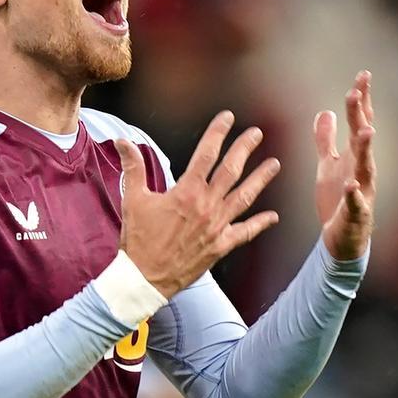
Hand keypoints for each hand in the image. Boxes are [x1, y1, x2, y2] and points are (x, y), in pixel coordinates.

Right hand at [116, 111, 281, 297]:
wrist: (144, 278)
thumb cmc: (138, 240)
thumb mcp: (133, 199)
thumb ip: (133, 168)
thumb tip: (122, 141)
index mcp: (186, 192)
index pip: (206, 154)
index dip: (218, 133)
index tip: (227, 118)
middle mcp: (206, 206)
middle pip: (231, 170)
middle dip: (245, 149)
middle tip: (256, 134)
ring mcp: (217, 226)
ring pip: (245, 197)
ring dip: (261, 179)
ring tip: (274, 164)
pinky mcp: (220, 246)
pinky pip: (245, 232)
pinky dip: (260, 224)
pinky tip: (273, 217)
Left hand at [314, 71, 375, 259]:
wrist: (341, 239)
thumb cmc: (336, 200)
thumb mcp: (327, 165)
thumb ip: (326, 140)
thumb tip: (324, 112)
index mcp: (354, 156)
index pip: (359, 122)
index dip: (361, 100)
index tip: (362, 75)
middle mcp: (362, 169)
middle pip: (362, 137)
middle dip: (361, 114)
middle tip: (356, 90)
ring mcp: (362, 191)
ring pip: (367, 167)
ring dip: (366, 149)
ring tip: (366, 130)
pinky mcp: (356, 213)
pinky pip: (356, 203)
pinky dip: (354, 194)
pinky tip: (350, 184)